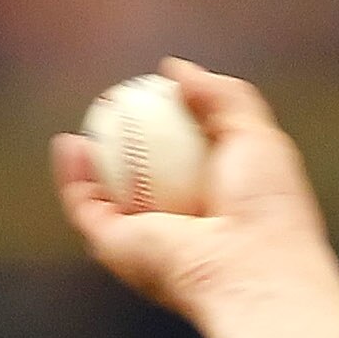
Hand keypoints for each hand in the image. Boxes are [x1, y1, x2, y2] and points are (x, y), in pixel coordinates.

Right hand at [51, 60, 336, 320]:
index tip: (158, 97)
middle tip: (117, 109)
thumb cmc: (267, 207)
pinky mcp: (117, 251)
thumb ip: (224, 98)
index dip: (172, 132)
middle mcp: (184, 232)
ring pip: (107, 198)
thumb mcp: (257, 137)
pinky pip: (86, 207)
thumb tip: (178, 70)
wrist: (253, 267)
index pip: (190, 167)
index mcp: (222, 211)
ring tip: (89, 123)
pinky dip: (73, 177)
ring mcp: (148, 244)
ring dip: (90, 164)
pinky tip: (71, 144)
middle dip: (126, 149)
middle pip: (145, 185)